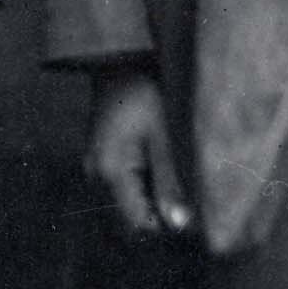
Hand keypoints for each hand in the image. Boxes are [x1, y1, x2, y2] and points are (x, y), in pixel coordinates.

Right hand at [86, 68, 193, 238]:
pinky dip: (144, 189)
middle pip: (129, 219)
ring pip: (126, 206)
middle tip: (188, 197)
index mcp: (110, 170)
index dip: (166, 226)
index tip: (193, 214)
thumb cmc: (144, 92)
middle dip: (159, 215)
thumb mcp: (163, 135)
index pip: (138, 223)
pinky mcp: (100, 162)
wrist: (118, 62)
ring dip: (152, 202)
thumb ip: (169, 181)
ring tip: (175, 180)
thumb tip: (179, 224)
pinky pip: (122, 190)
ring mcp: (94, 170)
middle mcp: (95, 176)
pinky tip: (161, 170)